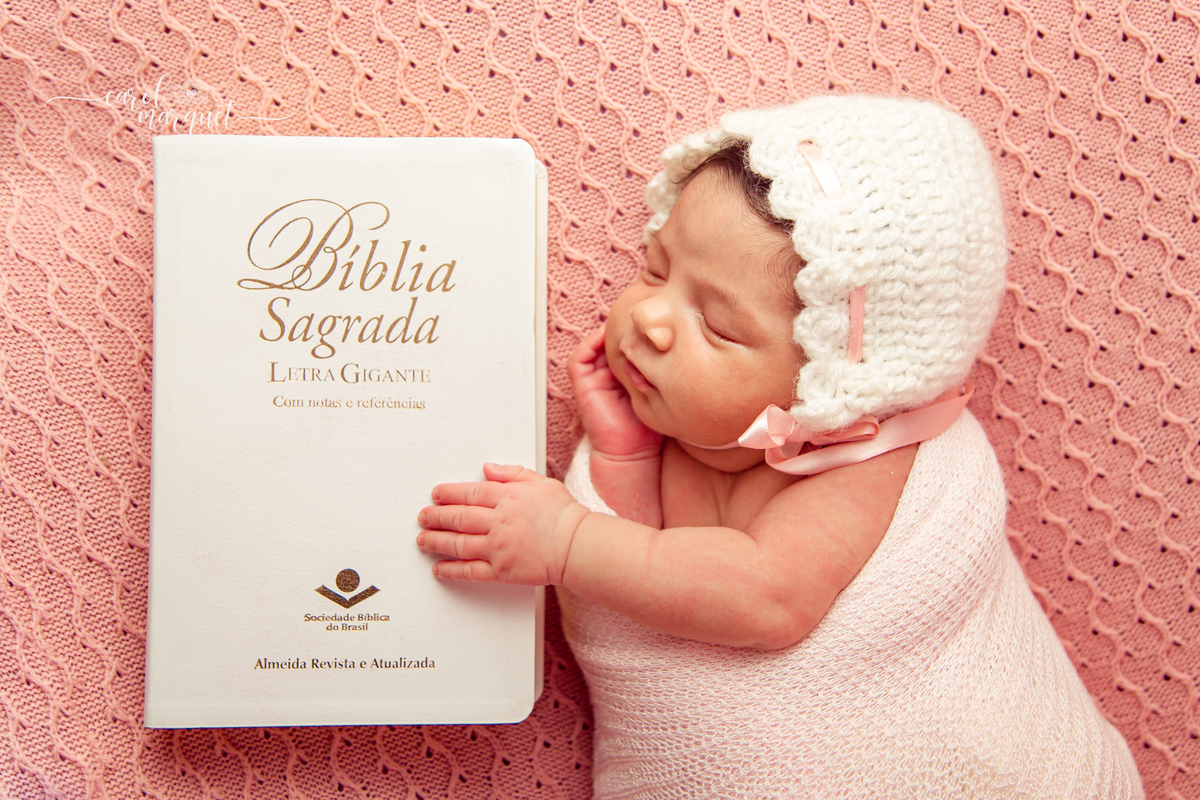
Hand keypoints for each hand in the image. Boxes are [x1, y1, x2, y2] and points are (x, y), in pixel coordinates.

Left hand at [417, 463, 589, 584]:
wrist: (576, 545)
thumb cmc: (563, 514)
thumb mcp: (540, 482)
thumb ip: (512, 474)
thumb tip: (488, 469)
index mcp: (507, 498)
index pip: (470, 494)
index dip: (449, 494)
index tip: (436, 495)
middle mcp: (498, 522)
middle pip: (459, 518)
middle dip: (436, 517)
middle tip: (423, 517)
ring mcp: (497, 548)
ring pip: (458, 544)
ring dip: (436, 541)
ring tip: (422, 540)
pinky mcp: (501, 571)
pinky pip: (470, 571)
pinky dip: (451, 570)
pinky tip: (439, 568)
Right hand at [568, 325, 662, 459]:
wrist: (633, 453)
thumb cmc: (648, 428)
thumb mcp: (659, 392)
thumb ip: (662, 372)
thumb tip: (676, 349)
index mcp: (623, 374)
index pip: (626, 345)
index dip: (635, 332)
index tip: (650, 322)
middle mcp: (606, 373)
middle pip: (610, 341)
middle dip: (622, 327)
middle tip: (637, 315)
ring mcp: (593, 378)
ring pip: (595, 345)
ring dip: (606, 332)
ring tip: (623, 322)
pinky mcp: (582, 384)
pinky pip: (580, 358)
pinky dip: (591, 344)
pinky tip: (607, 337)